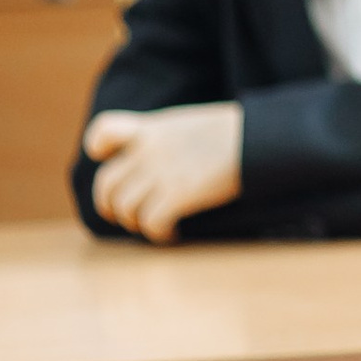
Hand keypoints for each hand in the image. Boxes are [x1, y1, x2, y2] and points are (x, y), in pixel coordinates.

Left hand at [83, 102, 244, 238]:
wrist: (261, 137)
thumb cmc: (237, 132)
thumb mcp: (191, 125)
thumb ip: (168, 140)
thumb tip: (164, 163)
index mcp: (152, 128)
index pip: (103, 131)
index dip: (99, 150)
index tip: (111, 160)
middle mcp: (149, 149)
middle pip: (106, 184)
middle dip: (111, 206)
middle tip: (129, 216)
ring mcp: (160, 172)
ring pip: (125, 208)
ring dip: (136, 223)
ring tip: (156, 225)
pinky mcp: (176, 194)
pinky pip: (150, 223)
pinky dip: (159, 234)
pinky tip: (173, 234)